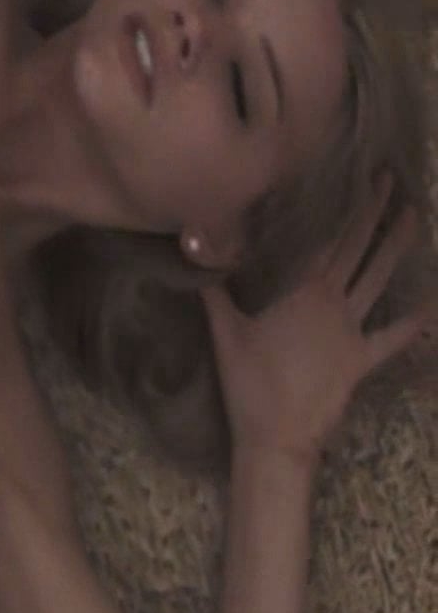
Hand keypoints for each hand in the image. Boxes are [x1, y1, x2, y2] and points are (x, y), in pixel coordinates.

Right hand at [202, 175, 430, 466]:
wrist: (278, 433)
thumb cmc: (247, 381)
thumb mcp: (223, 331)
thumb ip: (214, 292)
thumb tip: (197, 254)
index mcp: (301, 291)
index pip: (328, 238)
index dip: (346, 207)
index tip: (358, 179)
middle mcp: (333, 302)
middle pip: (359, 249)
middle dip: (375, 212)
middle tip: (388, 180)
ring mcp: (353, 330)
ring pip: (380, 278)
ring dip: (397, 246)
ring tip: (413, 217)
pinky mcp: (363, 359)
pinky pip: (395, 336)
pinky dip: (417, 320)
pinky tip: (434, 303)